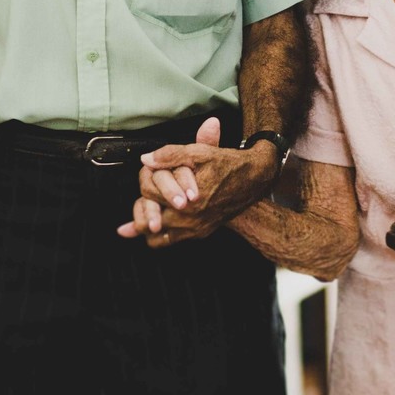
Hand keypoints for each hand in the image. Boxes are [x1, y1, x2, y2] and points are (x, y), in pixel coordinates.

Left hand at [118, 117, 278, 245]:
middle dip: (140, 206)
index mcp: (187, 199)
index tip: (149, 170)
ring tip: (141, 213)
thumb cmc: (228, 163)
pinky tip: (151, 225)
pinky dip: (158, 235)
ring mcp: (194, 229)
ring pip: (155, 236)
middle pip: (146, 219)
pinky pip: (169, 241)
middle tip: (140, 196)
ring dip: (146, 224)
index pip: (148, 191)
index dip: (145, 177)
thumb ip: (170, 155)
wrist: (254, 179)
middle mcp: (189, 218)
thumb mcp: (200, 152)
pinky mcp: (200, 233)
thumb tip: (146, 159)